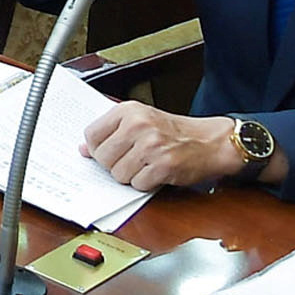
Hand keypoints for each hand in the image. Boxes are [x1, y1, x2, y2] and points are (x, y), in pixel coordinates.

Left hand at [82, 102, 249, 192]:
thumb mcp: (141, 120)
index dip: (96, 149)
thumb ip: (111, 132)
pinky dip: (146, 184)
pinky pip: (138, 184)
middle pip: (103, 158)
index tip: (106, 152)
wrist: (210, 141)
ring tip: (146, 165)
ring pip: (119, 174)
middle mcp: (138, 125)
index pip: (91, 134)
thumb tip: (84, 150)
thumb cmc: (174, 131)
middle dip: (114, 165)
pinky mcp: (164, 166)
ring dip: (131, 176)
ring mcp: (151, 146)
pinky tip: (156, 172)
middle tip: (130, 161)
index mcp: (129, 110)